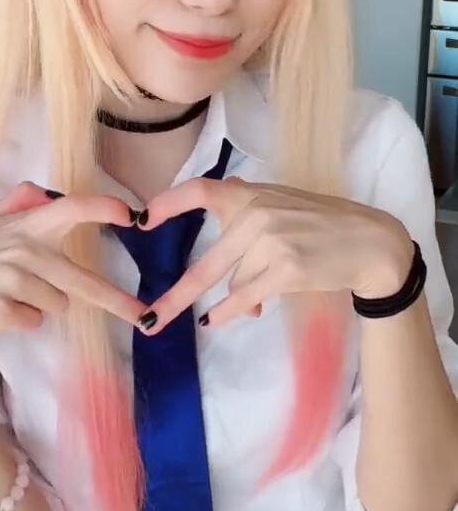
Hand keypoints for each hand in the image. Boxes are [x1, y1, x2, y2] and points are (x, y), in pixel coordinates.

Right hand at [0, 182, 148, 343]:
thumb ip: (16, 208)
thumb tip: (39, 191)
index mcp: (24, 225)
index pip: (72, 207)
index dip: (104, 209)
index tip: (132, 217)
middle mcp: (24, 247)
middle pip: (83, 280)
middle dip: (117, 301)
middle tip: (142, 316)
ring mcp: (13, 278)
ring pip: (57, 304)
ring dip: (39, 306)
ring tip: (6, 296)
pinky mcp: (3, 308)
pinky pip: (34, 322)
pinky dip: (20, 321)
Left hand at [135, 176, 414, 333]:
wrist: (369, 241)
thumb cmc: (325, 224)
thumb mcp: (283, 203)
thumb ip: (250, 211)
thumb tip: (224, 229)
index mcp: (252, 194)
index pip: (200, 190)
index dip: (167, 204)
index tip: (140, 222)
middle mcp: (256, 214)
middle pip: (206, 264)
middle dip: (176, 297)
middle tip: (150, 319)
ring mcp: (270, 242)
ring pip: (233, 283)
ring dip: (238, 299)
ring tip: (255, 298)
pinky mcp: (286, 269)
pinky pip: (245, 298)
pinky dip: (229, 312)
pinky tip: (216, 321)